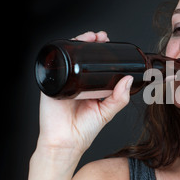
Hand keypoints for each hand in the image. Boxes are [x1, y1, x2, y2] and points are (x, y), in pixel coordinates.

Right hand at [35, 31, 133, 163]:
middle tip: (101, 37)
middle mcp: (76, 82)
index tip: (110, 43)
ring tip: (90, 37)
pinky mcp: (52, 84)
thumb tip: (127, 80)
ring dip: (79, 43)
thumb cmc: (84, 130)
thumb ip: (119, 98)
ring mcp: (64, 81)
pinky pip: (55, 65)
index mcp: (89, 87)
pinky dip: (62, 53)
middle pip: (82, 57)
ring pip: (70, 56)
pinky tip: (71, 46)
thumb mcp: (107, 112)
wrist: (66, 142)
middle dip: (91, 43)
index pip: (95, 64)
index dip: (101, 53)